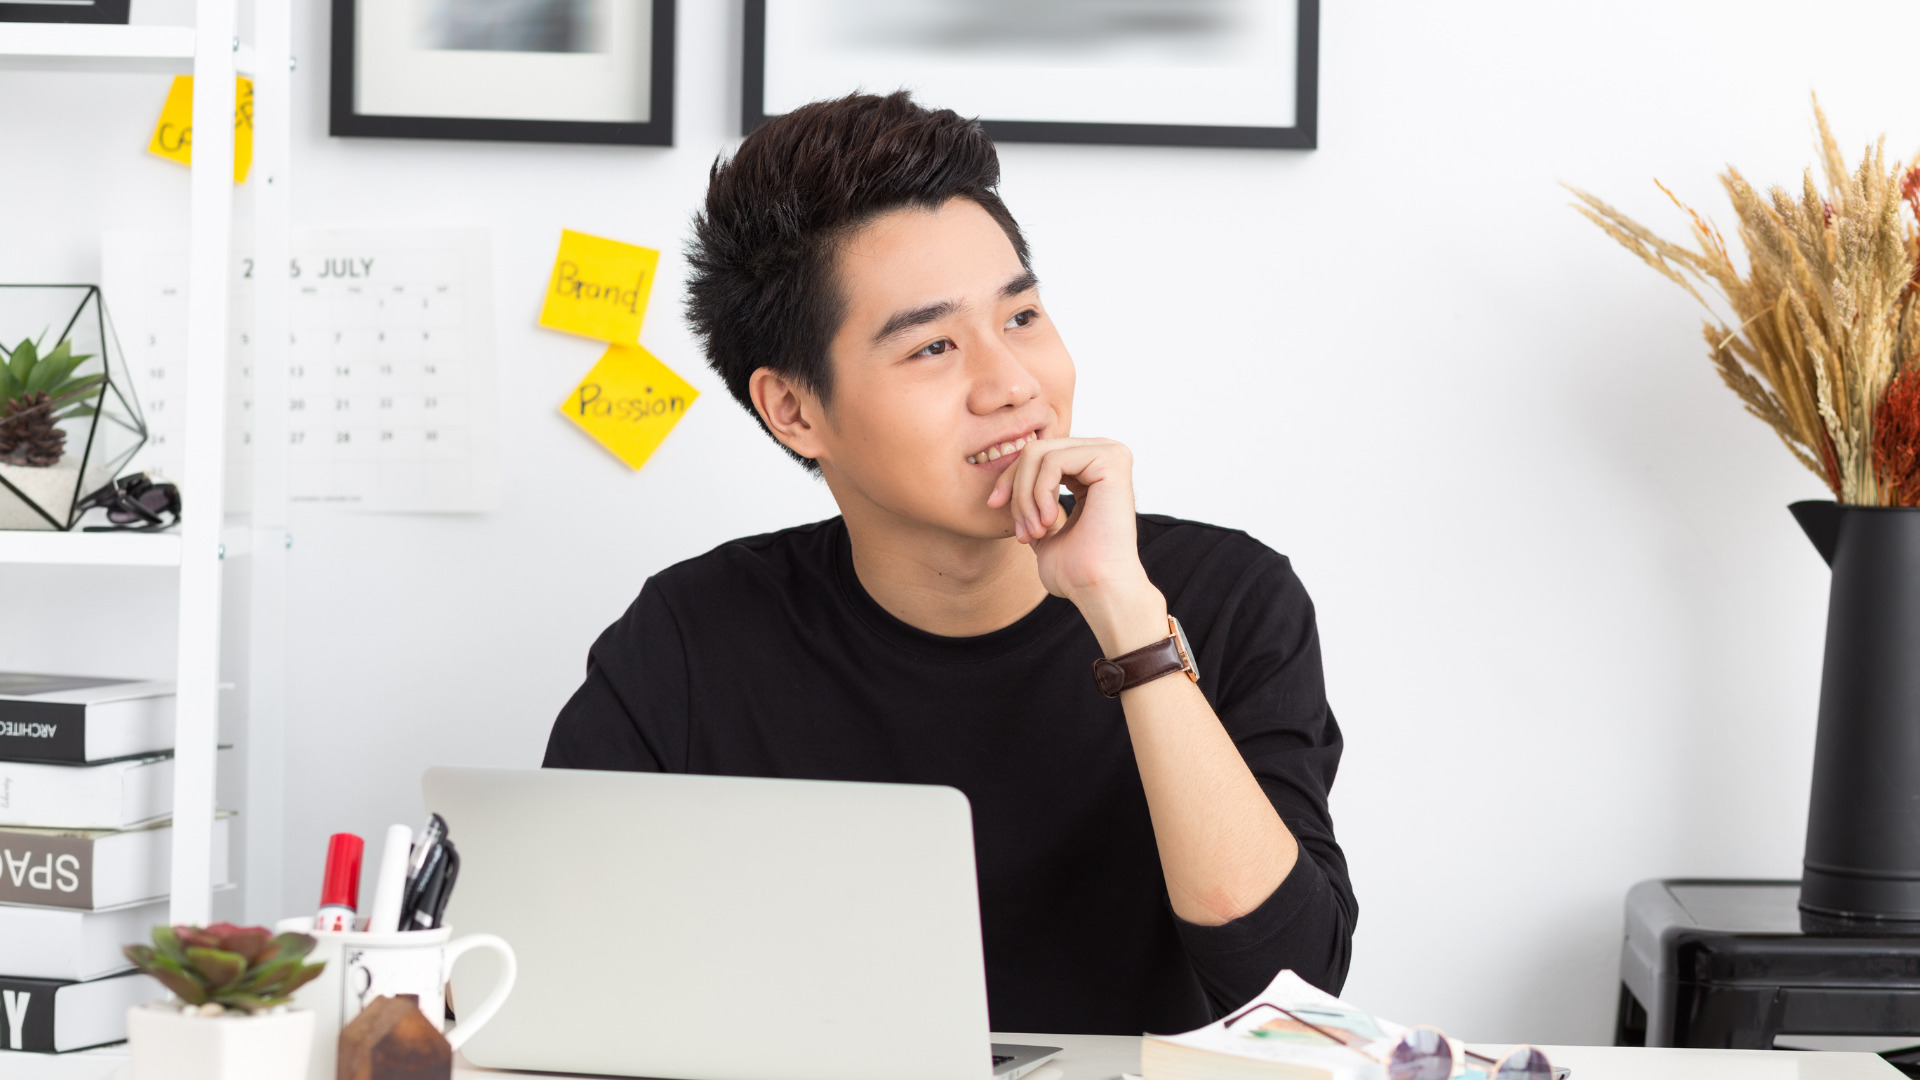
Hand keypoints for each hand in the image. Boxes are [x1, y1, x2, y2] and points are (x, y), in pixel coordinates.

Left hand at [988, 437, 1165, 650]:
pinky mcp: (1111, 459)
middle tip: (1021, 529)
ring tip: (1034, 530)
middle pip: (1035, 449)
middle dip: (1015, 488)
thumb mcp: (1042, 528)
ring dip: (1026, 496)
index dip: (1009, 479)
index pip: (1037, 455)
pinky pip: (1053, 461)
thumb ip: (1032, 504)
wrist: (1098, 588)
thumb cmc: (1075, 571)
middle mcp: (1104, 454)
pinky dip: (1040, 493)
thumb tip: (1009, 491)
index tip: (994, 507)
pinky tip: (1050, 522)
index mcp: (1091, 468)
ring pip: (1040, 453)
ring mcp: (1110, 453)